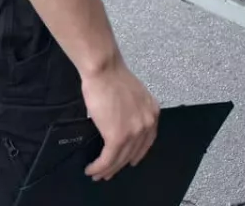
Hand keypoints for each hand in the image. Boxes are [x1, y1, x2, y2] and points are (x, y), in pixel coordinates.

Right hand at [82, 59, 159, 179]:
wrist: (104, 70)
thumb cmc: (112, 77)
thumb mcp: (133, 96)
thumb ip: (133, 112)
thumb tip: (122, 126)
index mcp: (152, 113)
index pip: (146, 142)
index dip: (135, 155)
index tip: (127, 162)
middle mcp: (147, 124)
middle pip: (132, 153)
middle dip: (119, 166)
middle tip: (108, 173)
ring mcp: (134, 132)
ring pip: (120, 159)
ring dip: (106, 170)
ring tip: (97, 174)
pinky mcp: (117, 137)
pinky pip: (108, 159)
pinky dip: (98, 167)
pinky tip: (92, 169)